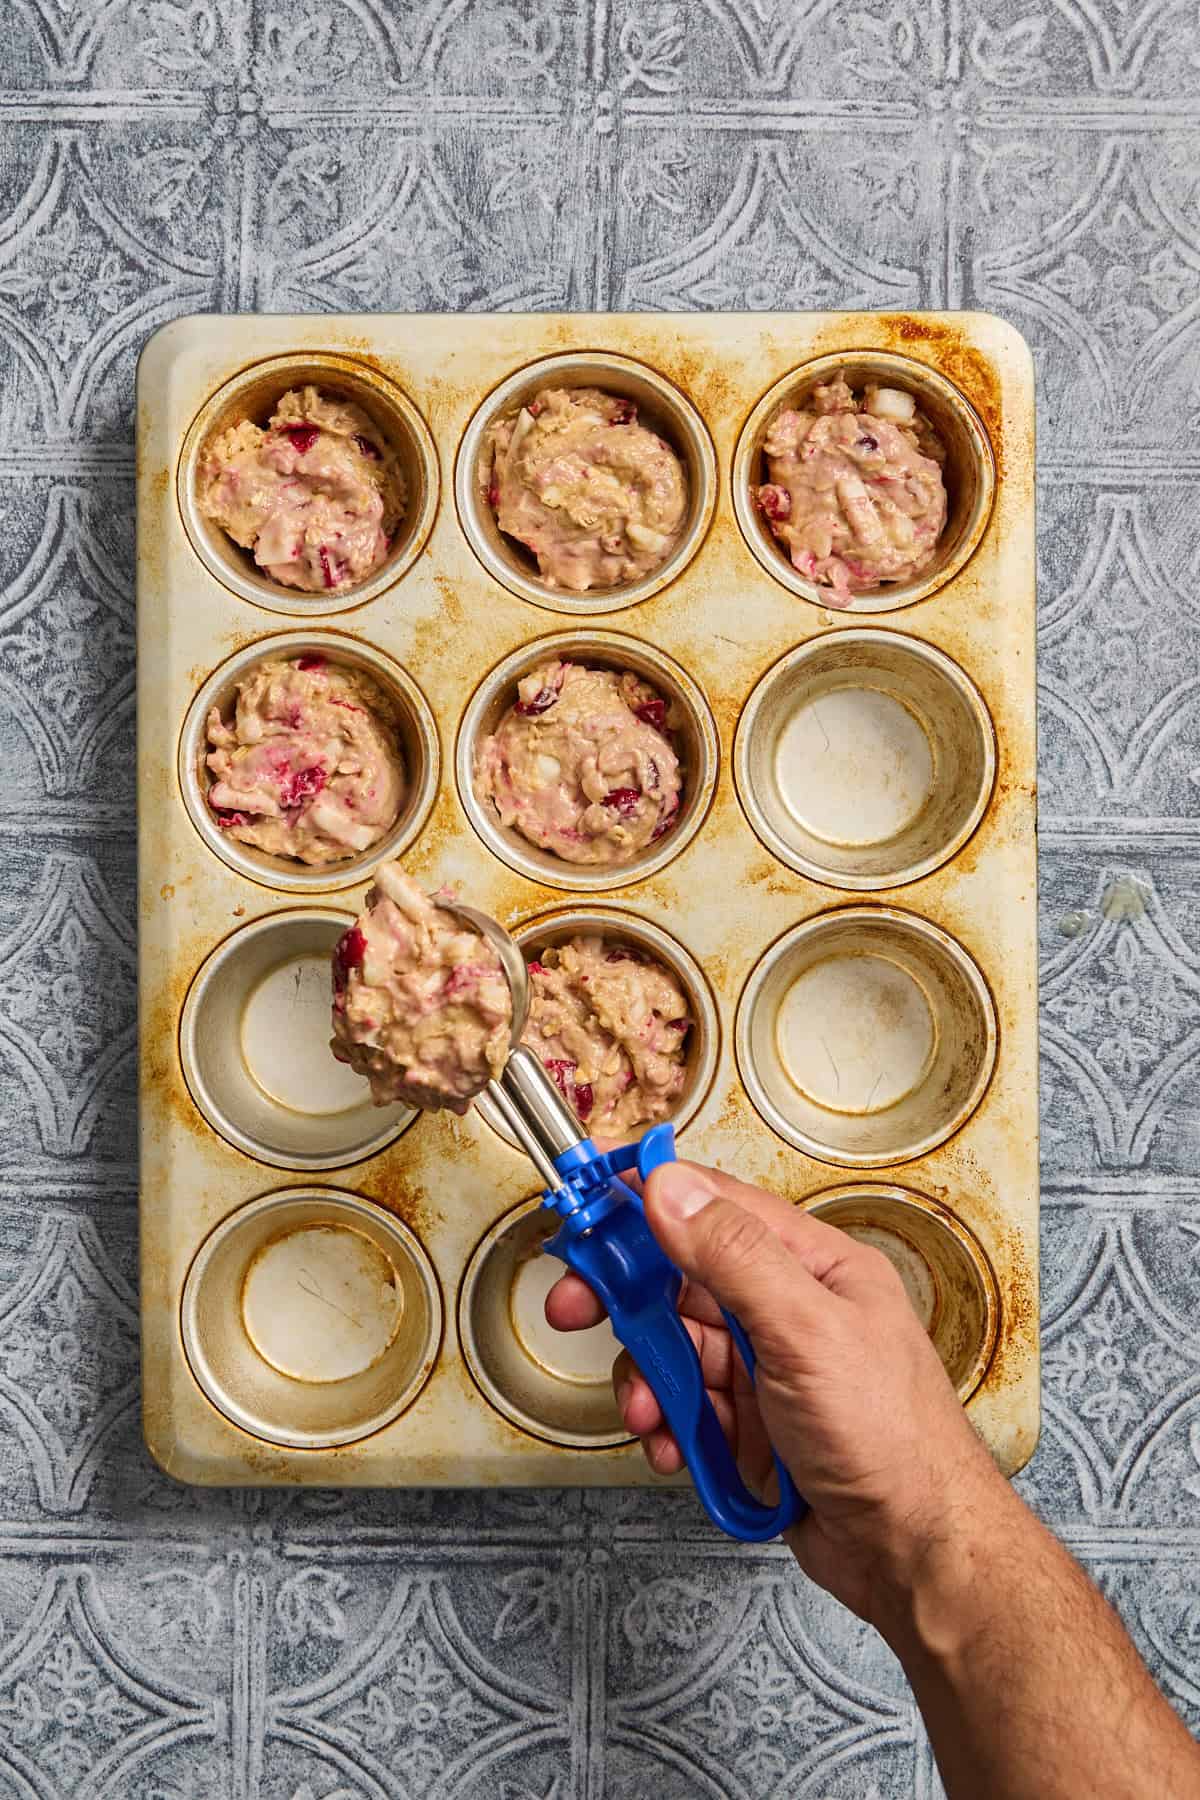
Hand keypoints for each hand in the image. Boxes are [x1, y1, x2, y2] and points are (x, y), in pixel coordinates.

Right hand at [546, 1158, 1007, 1623]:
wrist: (914, 1554)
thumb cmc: (892, 1439)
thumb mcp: (806, 1331)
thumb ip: (735, 1256)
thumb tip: (670, 1187)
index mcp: (813, 1264)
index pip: (714, 1203)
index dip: (646, 1191)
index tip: (585, 1186)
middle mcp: (787, 1307)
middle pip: (680, 1277)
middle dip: (623, 1295)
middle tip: (573, 1307)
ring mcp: (768, 1367)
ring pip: (674, 1347)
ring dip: (648, 1378)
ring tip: (651, 1414)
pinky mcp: (751, 1423)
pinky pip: (685, 1406)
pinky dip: (669, 1426)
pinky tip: (678, 1449)